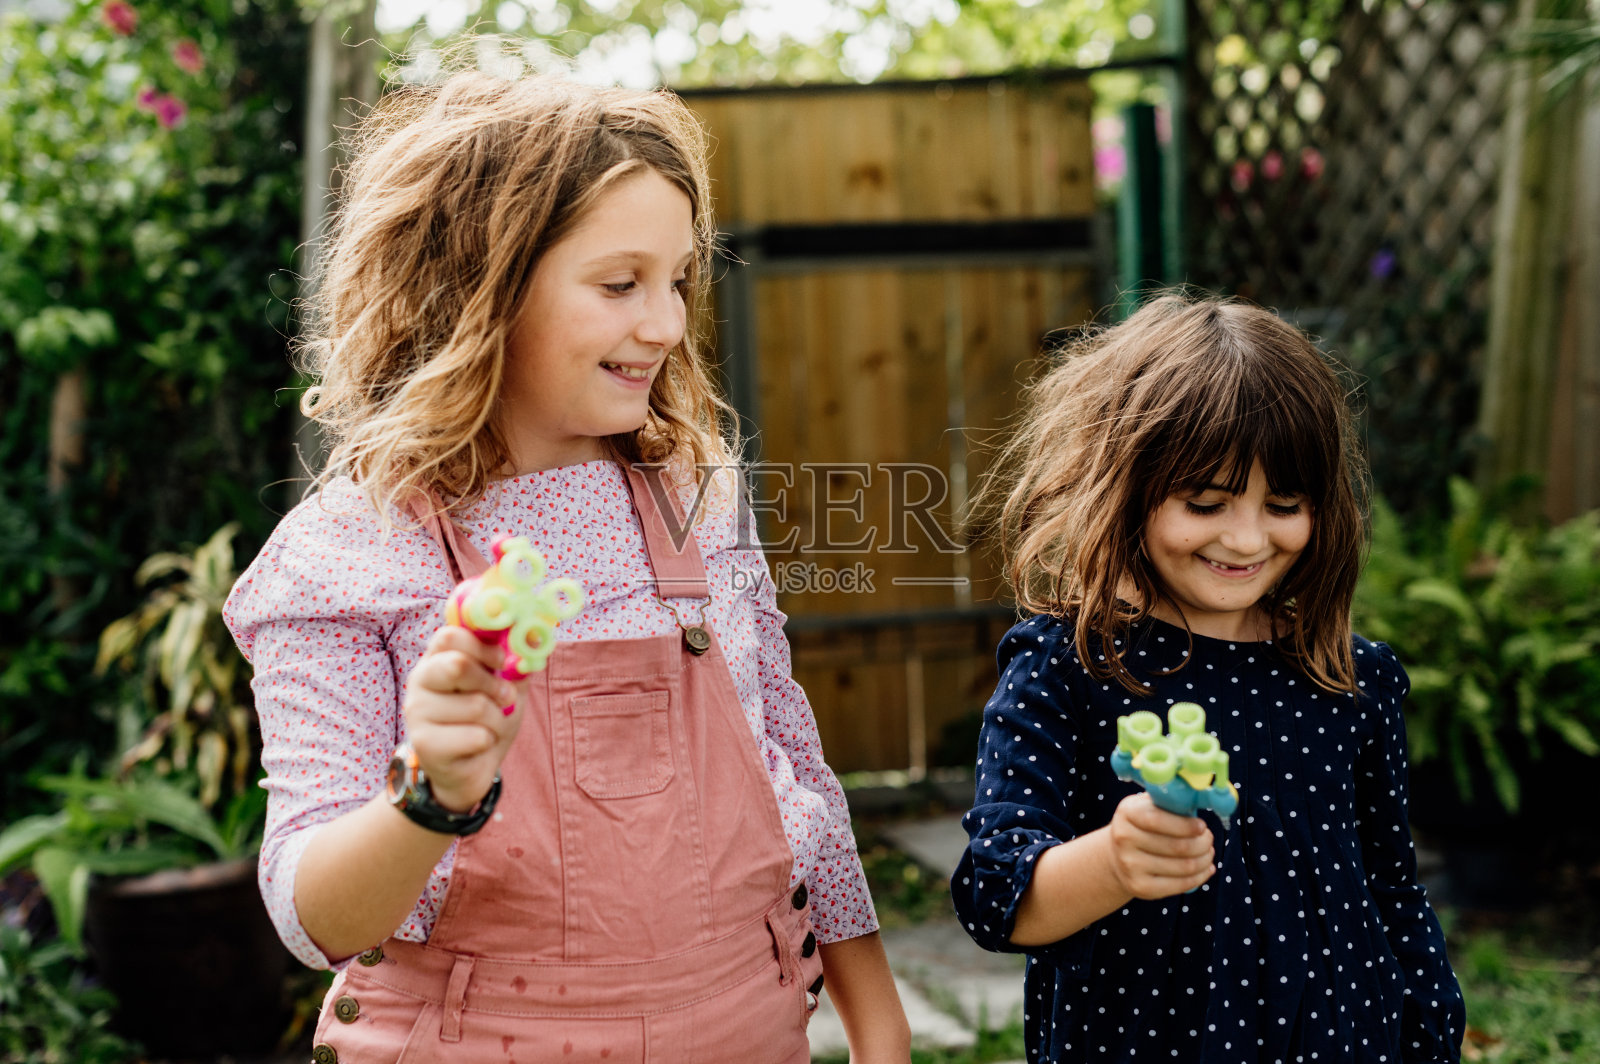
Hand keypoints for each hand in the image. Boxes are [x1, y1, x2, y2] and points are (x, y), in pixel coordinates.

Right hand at [401, 626, 522, 812]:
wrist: (469, 769)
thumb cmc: (485, 720)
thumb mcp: (505, 686)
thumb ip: (515, 662)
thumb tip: (537, 638)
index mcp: (437, 659)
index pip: (450, 635)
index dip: (484, 646)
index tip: (502, 661)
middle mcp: (420, 681)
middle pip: (458, 665)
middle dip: (494, 685)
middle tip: (504, 698)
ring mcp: (417, 713)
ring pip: (476, 706)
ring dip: (497, 719)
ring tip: (489, 727)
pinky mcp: (425, 744)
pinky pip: (476, 736)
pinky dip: (489, 741)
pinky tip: (477, 746)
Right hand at [1105, 792, 1214, 899]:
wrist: (1117, 855)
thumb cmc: (1144, 826)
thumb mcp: (1149, 806)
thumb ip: (1169, 802)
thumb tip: (1200, 800)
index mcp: (1127, 813)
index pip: (1158, 820)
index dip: (1185, 825)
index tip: (1202, 826)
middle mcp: (1124, 839)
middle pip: (1177, 846)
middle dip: (1203, 844)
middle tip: (1209, 840)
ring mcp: (1130, 865)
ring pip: (1183, 866)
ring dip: (1205, 860)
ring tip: (1209, 853)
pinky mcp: (1140, 887)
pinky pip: (1180, 885)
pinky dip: (1200, 877)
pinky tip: (1206, 869)